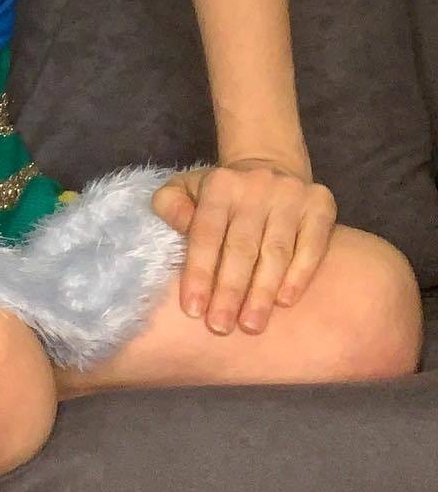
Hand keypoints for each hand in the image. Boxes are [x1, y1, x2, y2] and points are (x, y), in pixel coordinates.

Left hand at [149, 158, 337, 335]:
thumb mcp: (185, 188)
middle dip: (230, 291)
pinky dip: (299, 275)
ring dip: (262, 292)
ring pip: (276, 251)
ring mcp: (291, 195)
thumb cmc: (222, 193)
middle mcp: (256, 186)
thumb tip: (178, 226)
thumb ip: (172, 205)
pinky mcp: (320, 204)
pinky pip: (312, 245)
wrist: (270, 165)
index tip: (193, 310)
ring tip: (251, 324)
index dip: (198, 272)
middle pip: (241, 247)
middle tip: (220, 326)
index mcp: (220, 185)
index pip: (206, 233)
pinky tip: (285, 301)